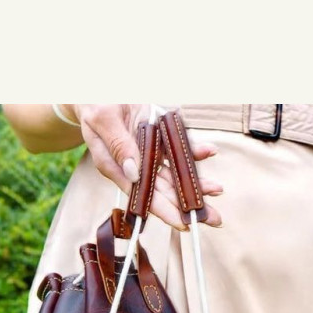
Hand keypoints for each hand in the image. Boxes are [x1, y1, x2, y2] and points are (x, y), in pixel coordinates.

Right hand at [65, 104, 222, 229]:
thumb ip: (117, 145)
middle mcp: (136, 164)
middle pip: (164, 190)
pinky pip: (178, 145)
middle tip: (214, 219)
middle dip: (188, 206)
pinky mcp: (159, 135)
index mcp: (117, 168)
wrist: (97, 89)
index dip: (164, 211)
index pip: (143, 196)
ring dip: (196, 183)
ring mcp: (149, 150)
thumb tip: (134, 173)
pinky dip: (194, 150)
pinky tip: (209, 152)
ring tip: (217, 190)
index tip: (183, 223)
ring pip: (174, 172)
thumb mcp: (102, 119)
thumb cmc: (94, 104)